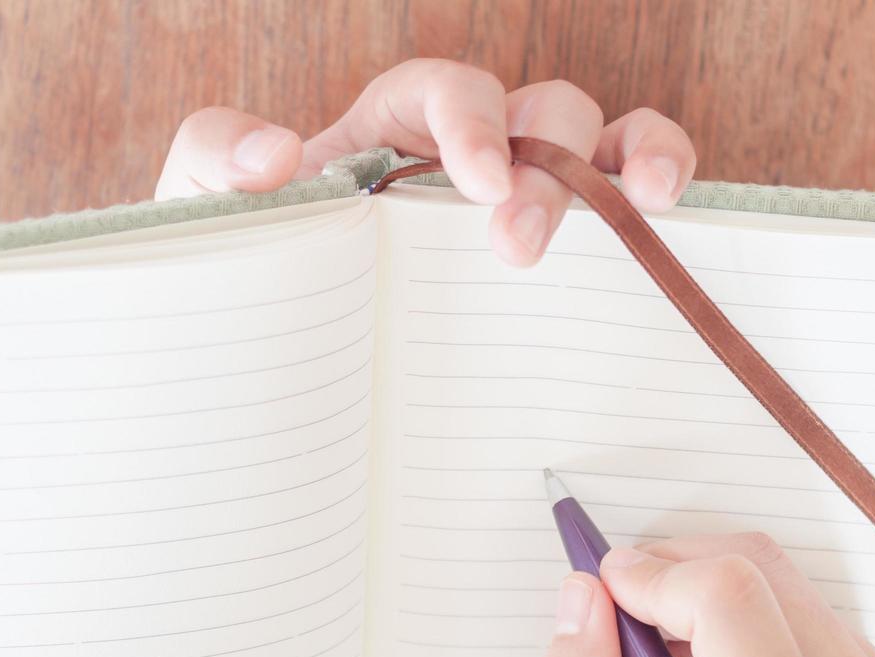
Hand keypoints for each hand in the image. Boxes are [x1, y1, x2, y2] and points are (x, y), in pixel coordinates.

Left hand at [156, 58, 695, 265]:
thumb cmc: (255, 266)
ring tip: (650, 203)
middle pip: (539, 114)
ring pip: (602, 143)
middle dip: (544, 169)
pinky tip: (669, 219)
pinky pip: (623, 197)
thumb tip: (274, 154)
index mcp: (392, 128)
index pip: (443, 92)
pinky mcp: (556, 256)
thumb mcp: (205, 209)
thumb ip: (215, 161)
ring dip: (630, 162)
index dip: (470, 121)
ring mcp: (521, 197)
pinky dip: (656, 182)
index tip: (479, 183)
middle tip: (515, 247)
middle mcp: (468, 152)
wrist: (274, 347)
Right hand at [534, 532, 874, 656]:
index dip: (648, 576)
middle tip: (613, 619)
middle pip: (752, 567)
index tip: (599, 593)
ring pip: (774, 572)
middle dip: (667, 570)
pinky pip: (794, 600)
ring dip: (697, 588)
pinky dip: (731, 608)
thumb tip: (580, 603)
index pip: (728, 600)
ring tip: (653, 654)